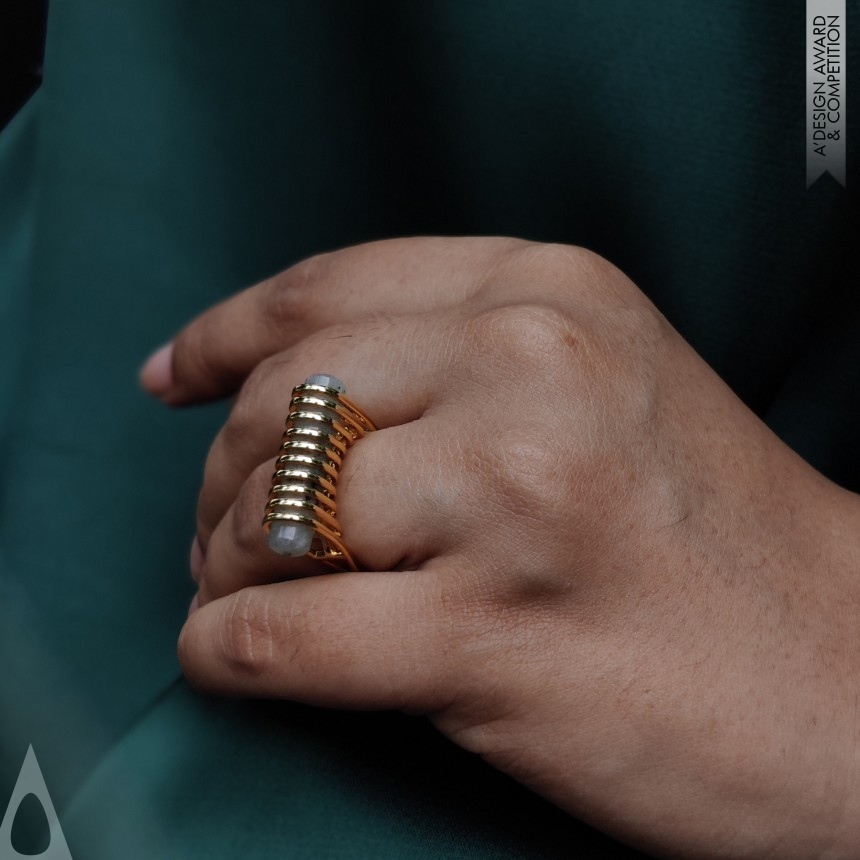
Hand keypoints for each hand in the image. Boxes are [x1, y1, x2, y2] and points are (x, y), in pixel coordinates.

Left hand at [142, 237, 859, 858]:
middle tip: (224, 535)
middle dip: (223, 478)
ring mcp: (510, 498)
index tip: (175, 377)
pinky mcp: (491, 633)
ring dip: (227, 569)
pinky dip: (229, 652)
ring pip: (271, 516)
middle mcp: (531, 372)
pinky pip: (284, 635)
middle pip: (282, 402)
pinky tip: (235, 658)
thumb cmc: (712, 539)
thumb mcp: (601, 384)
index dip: (226, 336)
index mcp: (550, 297)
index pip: (326, 292)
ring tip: (250, 598)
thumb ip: (457, 361)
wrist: (843, 673)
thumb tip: (286, 393)